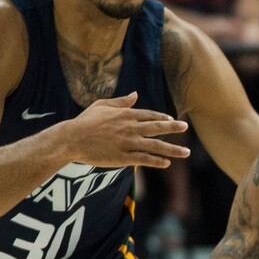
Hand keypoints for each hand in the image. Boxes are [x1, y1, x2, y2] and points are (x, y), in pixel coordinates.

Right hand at [67, 92, 190, 168]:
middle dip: (174, 128)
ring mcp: (128, 143)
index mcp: (125, 114)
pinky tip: (166, 163)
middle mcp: (130, 128)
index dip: (162, 117)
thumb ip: (121, 101)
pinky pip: (144, 160)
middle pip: (157, 128)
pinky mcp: (123, 157)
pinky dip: (156, 161)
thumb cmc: (85, 122)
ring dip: (172, 150)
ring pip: (155, 146)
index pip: (150, 115)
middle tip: (186, 128)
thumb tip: (135, 94)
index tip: (172, 119)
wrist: (72, 139)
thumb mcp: (102, 105)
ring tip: (186, 152)